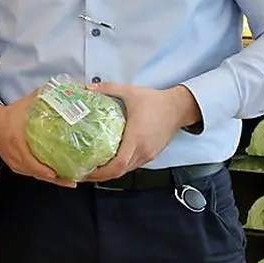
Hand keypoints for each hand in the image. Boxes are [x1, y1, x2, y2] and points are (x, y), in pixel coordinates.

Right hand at [0, 95, 76, 187]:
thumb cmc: (7, 116)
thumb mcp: (24, 105)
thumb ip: (41, 97)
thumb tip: (60, 91)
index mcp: (17, 143)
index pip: (31, 162)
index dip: (45, 170)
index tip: (57, 173)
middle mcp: (16, 157)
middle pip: (37, 173)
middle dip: (56, 179)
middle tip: (73, 180)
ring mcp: (15, 163)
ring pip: (36, 176)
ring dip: (53, 180)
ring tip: (70, 180)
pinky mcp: (16, 166)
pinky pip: (33, 174)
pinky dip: (45, 176)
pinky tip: (58, 176)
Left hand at [85, 83, 200, 182]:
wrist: (179, 107)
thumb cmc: (156, 102)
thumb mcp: (130, 92)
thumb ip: (108, 89)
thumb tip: (89, 87)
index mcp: (136, 138)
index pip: (118, 164)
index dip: (101, 172)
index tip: (87, 171)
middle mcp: (143, 150)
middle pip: (120, 172)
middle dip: (101, 175)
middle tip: (84, 173)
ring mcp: (149, 154)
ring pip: (127, 170)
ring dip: (111, 173)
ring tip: (94, 169)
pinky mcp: (152, 154)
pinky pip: (134, 165)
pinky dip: (121, 167)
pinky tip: (110, 162)